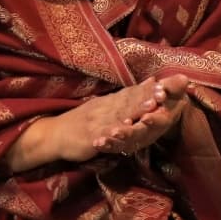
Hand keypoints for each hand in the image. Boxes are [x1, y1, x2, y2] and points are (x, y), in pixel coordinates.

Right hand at [12, 76, 189, 168]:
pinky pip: (103, 133)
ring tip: (150, 106)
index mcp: (109, 102)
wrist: (53, 134)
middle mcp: (104, 108)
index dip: (148, 89)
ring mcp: (96, 121)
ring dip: (134, 109)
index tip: (167, 83)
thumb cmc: (81, 122)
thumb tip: (149, 84)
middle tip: (163, 91)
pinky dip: (113, 130)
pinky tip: (124, 129)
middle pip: (128, 100)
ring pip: (118, 115)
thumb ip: (125, 98)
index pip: (131, 93)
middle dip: (146, 96)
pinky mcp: (89, 136)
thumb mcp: (103, 107)